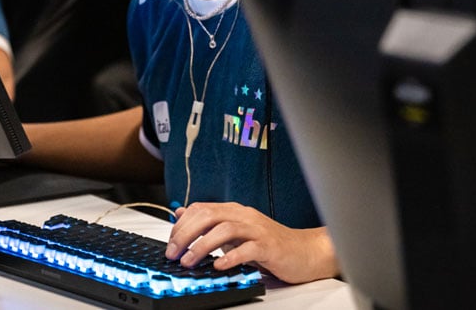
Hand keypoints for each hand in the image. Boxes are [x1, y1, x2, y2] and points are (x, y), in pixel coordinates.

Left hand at [165, 202, 337, 283]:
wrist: (304, 251)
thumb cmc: (270, 243)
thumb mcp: (236, 231)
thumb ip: (210, 223)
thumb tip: (182, 213)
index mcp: (234, 211)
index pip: (201, 209)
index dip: (182, 225)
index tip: (171, 243)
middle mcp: (244, 216)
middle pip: (209, 216)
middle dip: (187, 234)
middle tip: (174, 252)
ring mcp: (257, 230)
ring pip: (225, 229)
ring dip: (203, 246)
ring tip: (190, 261)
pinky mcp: (269, 246)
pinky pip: (248, 248)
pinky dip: (231, 256)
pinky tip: (219, 265)